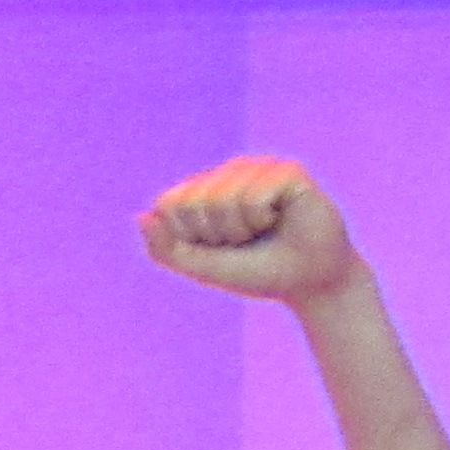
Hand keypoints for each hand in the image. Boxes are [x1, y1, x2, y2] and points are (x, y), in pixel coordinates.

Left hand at [137, 157, 361, 308]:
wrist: (308, 282)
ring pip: (222, 200)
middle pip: (192, 203)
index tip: (217, 247)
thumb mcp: (203, 267)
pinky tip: (281, 219)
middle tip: (244, 241)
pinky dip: (263, 220)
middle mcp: (229, 173)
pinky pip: (253, 198)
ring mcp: (258, 167)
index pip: (168, 205)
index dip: (189, 237)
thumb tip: (141, 216)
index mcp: (205, 190)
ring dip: (241, 230)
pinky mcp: (286, 171)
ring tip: (264, 231)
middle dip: (216, 235)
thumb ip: (166, 249)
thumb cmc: (256, 272)